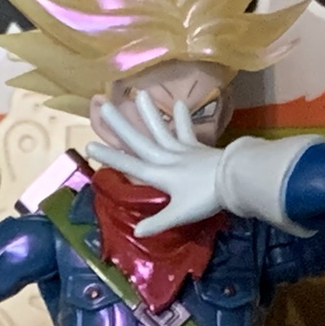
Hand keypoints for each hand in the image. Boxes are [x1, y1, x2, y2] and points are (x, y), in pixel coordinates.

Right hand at [84, 91, 223, 236]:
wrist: (234, 179)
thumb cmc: (204, 198)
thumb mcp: (179, 214)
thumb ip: (157, 222)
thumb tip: (137, 231)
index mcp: (159, 175)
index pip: (130, 165)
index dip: (110, 157)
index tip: (89, 145)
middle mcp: (166, 158)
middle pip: (140, 141)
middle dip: (121, 125)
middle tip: (104, 106)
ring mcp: (182, 150)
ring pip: (161, 130)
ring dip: (149, 114)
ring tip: (139, 94)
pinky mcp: (197, 147)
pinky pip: (186, 131)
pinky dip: (182, 118)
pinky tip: (179, 103)